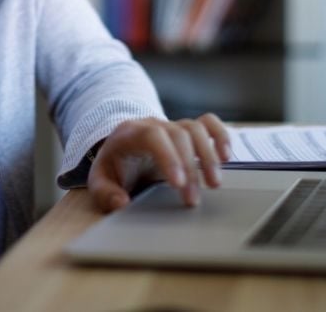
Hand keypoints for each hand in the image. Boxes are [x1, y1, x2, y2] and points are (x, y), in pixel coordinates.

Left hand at [87, 113, 230, 211]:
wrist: (121, 151)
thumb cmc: (113, 168)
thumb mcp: (99, 182)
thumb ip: (105, 193)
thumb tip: (121, 203)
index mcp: (130, 133)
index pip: (153, 136)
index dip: (169, 157)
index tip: (179, 184)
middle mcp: (154, 124)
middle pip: (179, 135)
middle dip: (190, 168)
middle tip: (192, 200)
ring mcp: (172, 125)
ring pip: (196, 129)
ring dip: (208, 156)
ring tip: (213, 184)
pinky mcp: (187, 131)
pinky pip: (208, 123)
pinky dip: (220, 136)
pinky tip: (226, 157)